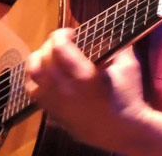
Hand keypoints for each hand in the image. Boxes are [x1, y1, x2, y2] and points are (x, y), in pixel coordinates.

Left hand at [26, 30, 161, 155]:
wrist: (124, 129)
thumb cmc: (128, 96)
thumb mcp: (129, 66)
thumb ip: (117, 47)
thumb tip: (107, 34)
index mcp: (85, 75)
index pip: (59, 48)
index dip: (60, 34)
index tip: (71, 33)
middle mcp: (66, 89)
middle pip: (42, 60)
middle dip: (48, 45)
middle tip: (59, 42)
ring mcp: (57, 104)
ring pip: (32, 78)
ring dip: (37, 62)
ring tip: (48, 57)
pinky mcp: (54, 114)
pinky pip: (35, 95)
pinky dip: (37, 81)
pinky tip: (48, 77)